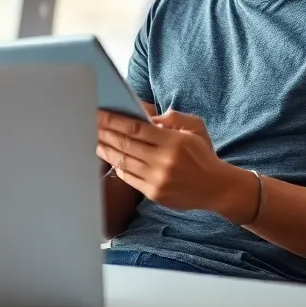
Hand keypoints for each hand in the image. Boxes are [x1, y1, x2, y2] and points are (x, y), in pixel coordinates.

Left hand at [96, 109, 255, 222]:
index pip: (136, 129)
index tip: (99, 113)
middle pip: (125, 145)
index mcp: (173, 142)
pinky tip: (109, 157)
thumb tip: (146, 116)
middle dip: (104, 132)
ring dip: (105, 149)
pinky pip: (129, 178)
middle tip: (89, 123)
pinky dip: (117, 166)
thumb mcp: (194, 128)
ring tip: (93, 139)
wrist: (217, 188)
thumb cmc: (203, 154)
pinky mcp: (154, 194)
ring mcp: (158, 179)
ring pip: (123, 161)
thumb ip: (171, 118)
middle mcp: (164, 162)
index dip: (114, 120)